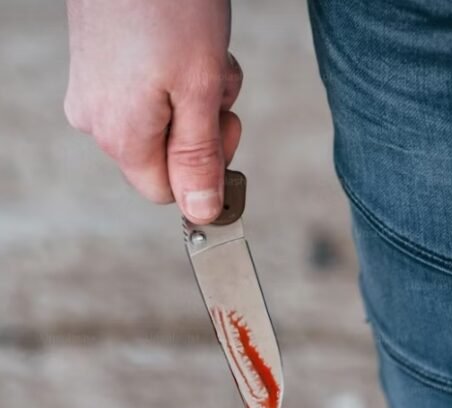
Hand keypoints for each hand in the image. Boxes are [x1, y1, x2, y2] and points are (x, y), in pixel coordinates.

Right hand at [64, 0, 242, 223]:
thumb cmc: (171, 7)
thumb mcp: (200, 90)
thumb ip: (200, 157)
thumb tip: (203, 212)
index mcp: (120, 135)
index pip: (166, 192)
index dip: (205, 173)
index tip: (226, 131)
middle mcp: (97, 119)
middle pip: (167, 155)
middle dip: (204, 127)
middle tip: (217, 84)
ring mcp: (94, 90)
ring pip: (164, 120)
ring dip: (197, 96)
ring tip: (202, 54)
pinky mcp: (100, 66)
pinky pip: (149, 92)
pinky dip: (179, 75)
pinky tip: (188, 42)